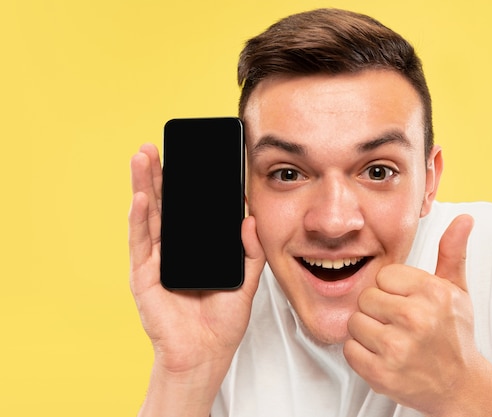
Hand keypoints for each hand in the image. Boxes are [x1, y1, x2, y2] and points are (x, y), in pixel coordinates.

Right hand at [128, 143, 265, 376]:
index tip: (189, 157)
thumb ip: (249, 250)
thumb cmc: (222, 320)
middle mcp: (173, 249)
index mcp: (195, 247)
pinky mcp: (144, 274)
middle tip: (156, 146)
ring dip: (145, 185)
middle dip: (160, 174)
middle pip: (165, 205)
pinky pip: (141, 241)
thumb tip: (249, 219)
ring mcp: (156, 260)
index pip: (189, 210)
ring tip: (143, 157)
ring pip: (149, 215)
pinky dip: (139, 217)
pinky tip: (141, 195)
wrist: (205, 353)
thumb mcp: (245, 279)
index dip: (187, 184)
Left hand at [344, 214, 480, 415]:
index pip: (383, 276)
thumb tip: (464, 218)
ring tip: (392, 339)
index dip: (391, 290)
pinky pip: (350, 349)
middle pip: (366, 298)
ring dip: (368, 332)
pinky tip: (383, 356)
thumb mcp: (457, 290)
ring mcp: (397, 348)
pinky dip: (361, 354)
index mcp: (432, 293)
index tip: (407, 303)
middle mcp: (416, 319)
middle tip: (399, 324)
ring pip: (355, 322)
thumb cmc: (454, 335)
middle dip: (378, 311)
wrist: (460, 386)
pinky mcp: (381, 373)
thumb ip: (453, 252)